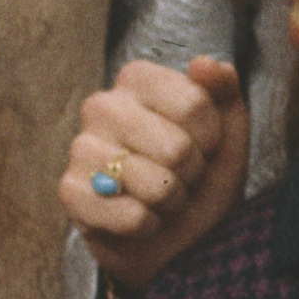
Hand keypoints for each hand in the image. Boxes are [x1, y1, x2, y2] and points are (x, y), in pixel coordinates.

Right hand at [61, 56, 248, 298]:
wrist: (181, 234)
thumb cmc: (204, 175)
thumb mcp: (229, 129)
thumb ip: (224, 88)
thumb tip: (205, 63)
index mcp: (138, 80)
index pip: (195, 102)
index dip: (212, 136)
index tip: (205, 146)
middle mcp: (102, 105)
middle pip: (176, 147)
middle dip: (192, 173)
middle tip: (182, 176)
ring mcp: (81, 148)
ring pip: (155, 183)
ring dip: (172, 201)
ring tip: (162, 197)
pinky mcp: (69, 192)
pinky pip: (132, 216)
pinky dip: (149, 225)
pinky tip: (141, 219)